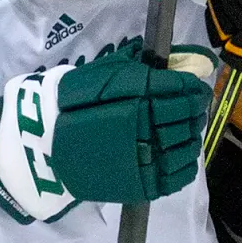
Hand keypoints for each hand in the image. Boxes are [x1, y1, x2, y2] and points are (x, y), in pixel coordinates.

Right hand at [0, 43, 215, 220]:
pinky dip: (187, 166)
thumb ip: (134, 67)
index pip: (182, 89)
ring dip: (194, 137)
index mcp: (139, 94)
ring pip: (187, 146)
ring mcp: (147, 157)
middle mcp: (148, 125)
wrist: (43, 145)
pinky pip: (178, 176)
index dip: (194, 88)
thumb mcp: (102, 74)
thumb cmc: (72, 103)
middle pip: (188, 117)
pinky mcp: (143, 183)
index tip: (198, 89)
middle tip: (197, 109)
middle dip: (196, 111)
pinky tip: (185, 156)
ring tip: (191, 131)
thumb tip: (164, 59)